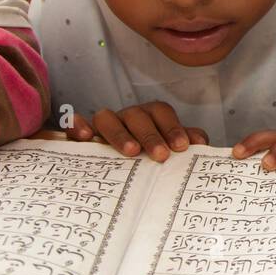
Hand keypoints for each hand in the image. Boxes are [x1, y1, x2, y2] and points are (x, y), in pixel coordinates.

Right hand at [65, 101, 207, 160]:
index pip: (162, 112)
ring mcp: (104, 123)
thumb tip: (200, 143)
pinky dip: (78, 126)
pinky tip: (87, 137)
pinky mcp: (81, 133)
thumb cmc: (149, 153)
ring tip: (132, 152)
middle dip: (151, 135)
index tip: (181, 147)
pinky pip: (75, 124)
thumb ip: (184, 141)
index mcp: (150, 115)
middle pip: (137, 116)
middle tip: (161, 156)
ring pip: (108, 118)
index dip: (172, 127)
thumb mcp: (168, 147)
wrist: (116, 161)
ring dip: (120, 133)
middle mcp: (127, 116)